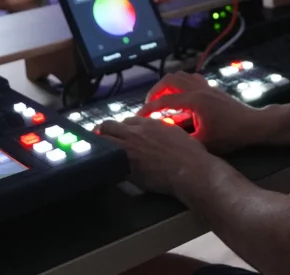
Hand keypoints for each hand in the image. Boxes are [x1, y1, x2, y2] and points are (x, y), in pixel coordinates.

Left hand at [99, 116, 219, 194]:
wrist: (190, 169)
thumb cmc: (191, 153)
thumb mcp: (177, 133)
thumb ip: (164, 130)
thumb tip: (162, 133)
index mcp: (150, 123)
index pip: (127, 120)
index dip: (123, 127)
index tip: (122, 134)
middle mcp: (136, 132)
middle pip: (109, 125)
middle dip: (104, 131)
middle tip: (102, 139)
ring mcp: (129, 148)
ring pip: (103, 139)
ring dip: (100, 144)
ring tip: (98, 151)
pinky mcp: (126, 165)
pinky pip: (107, 160)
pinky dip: (104, 161)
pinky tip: (103, 166)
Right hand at [137, 72, 271, 153]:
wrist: (252, 125)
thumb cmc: (230, 135)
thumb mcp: (203, 141)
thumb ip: (182, 138)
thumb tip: (165, 136)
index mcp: (194, 101)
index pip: (164, 101)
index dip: (148, 109)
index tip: (138, 117)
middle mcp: (198, 89)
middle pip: (169, 80)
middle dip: (155, 91)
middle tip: (149, 106)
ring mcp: (206, 86)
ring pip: (180, 75)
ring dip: (167, 85)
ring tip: (162, 99)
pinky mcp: (211, 87)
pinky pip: (190, 78)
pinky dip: (180, 84)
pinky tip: (180, 97)